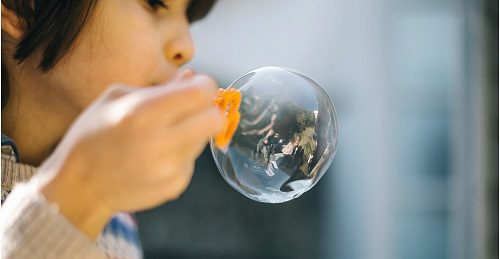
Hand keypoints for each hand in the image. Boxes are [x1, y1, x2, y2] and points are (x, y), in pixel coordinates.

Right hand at [34, 70, 222, 237]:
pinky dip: (181, 155)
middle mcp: (162, 142)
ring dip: (192, 132)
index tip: (194, 88)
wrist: (79, 187)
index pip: (202, 93)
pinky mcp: (176, 186)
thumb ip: (159, 86)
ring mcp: (171, 168)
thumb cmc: (93, 135)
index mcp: (144, 112)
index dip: (203, 86)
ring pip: (205, 139)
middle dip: (206, 110)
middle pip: (214, 118)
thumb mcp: (116, 98)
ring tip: (163, 136)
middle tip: (189, 110)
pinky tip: (156, 157)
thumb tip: (191, 77)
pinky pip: (192, 161)